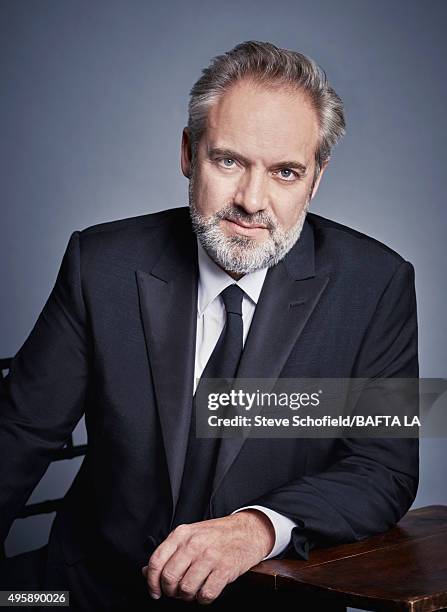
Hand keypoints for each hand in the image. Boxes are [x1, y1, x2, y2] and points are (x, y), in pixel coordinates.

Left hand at [141, 509, 274, 604]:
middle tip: (177, 593)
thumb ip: (168, 553)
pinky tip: (207, 590)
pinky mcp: (225, 568)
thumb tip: (146, 572)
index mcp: (181, 534)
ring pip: (186, 589)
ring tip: (194, 590)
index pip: (156, 562)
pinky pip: (206, 594)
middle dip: (170, 592)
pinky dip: (204, 598)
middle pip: (169, 578)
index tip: (155, 592)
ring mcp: (210, 555)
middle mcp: (194, 543)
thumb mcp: (190, 536)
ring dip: (188, 596)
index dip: (151, 582)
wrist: (247, 531)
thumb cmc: (216, 535)